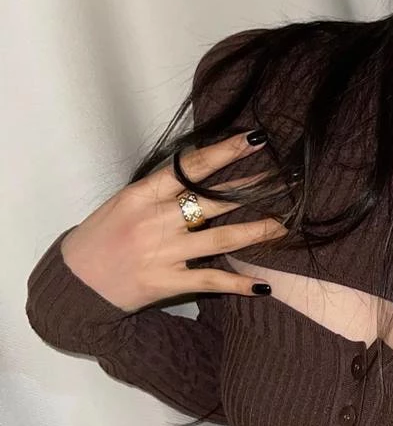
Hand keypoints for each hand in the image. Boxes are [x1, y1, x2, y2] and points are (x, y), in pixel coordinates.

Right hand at [60, 131, 289, 312]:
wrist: (73, 284)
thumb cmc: (99, 238)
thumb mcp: (124, 204)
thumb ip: (161, 191)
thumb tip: (203, 173)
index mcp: (142, 195)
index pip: (190, 167)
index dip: (225, 152)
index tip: (253, 141)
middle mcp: (154, 221)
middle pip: (213, 201)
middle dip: (253, 191)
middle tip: (286, 182)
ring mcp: (162, 253)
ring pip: (221, 239)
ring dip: (256, 232)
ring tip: (283, 226)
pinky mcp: (166, 283)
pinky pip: (210, 281)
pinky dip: (238, 284)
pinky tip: (263, 285)